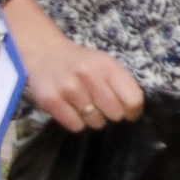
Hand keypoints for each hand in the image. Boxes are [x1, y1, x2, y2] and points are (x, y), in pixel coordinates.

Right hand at [4, 0, 145, 130]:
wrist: (46, 53)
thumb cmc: (82, 63)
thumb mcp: (105, 64)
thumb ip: (122, 84)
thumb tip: (134, 112)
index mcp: (106, 65)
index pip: (133, 99)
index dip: (133, 111)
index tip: (129, 113)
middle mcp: (88, 74)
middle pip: (115, 114)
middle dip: (111, 114)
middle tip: (101, 105)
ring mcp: (68, 87)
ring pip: (95, 122)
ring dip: (92, 118)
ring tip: (83, 104)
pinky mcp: (51, 100)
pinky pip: (76, 126)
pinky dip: (76, 122)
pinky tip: (71, 108)